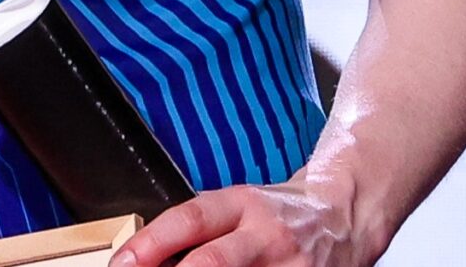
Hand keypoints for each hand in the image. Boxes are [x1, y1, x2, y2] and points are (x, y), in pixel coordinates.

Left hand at [112, 180, 378, 266]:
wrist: (344, 216)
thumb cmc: (278, 216)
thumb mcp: (237, 208)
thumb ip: (197, 231)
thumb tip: (142, 258)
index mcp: (241, 205)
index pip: (189, 221)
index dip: (151, 244)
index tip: (122, 265)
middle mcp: (266, 235)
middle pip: (212, 262)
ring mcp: (290, 266)